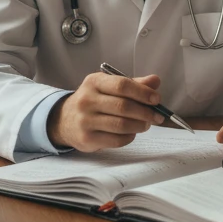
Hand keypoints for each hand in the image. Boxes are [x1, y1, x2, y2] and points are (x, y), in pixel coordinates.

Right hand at [46, 72, 164, 151]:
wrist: (64, 120)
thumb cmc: (94, 101)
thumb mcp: (108, 86)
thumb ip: (133, 84)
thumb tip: (155, 81)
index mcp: (94, 82)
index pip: (122, 85)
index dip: (142, 92)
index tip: (156, 99)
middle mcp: (87, 100)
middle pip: (123, 106)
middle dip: (146, 112)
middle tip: (157, 116)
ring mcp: (85, 120)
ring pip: (121, 125)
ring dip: (140, 125)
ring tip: (146, 124)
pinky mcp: (87, 139)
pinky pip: (116, 140)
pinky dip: (130, 137)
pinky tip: (132, 132)